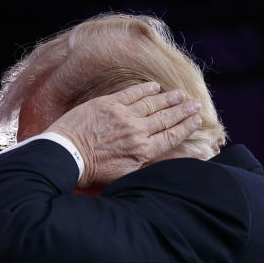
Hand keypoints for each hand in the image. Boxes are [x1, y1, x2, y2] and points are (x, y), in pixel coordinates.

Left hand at [46, 82, 202, 188]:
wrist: (66, 155)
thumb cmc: (93, 171)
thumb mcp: (125, 176)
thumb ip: (146, 164)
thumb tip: (166, 159)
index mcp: (143, 150)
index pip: (171, 136)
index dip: (186, 127)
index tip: (196, 120)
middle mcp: (137, 131)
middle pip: (166, 118)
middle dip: (183, 111)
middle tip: (195, 104)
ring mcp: (123, 115)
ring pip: (152, 104)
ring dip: (169, 98)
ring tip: (180, 94)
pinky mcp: (108, 104)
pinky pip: (132, 93)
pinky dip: (145, 89)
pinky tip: (155, 87)